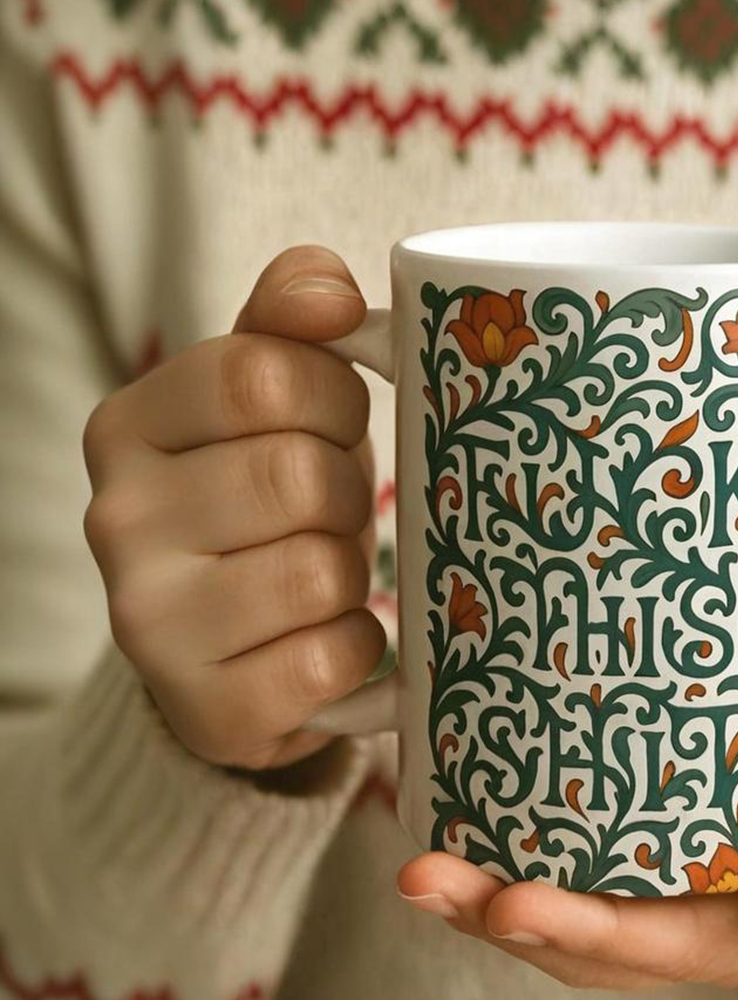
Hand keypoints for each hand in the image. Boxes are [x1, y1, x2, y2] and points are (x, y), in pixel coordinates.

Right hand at [83, 246, 385, 769]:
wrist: (234, 646)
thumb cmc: (265, 501)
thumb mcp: (269, 401)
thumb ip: (289, 322)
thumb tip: (331, 290)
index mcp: (129, 427)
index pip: (260, 375)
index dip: (334, 397)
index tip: (336, 421)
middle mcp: (117, 522)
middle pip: (300, 477)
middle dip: (347, 492)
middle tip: (332, 509)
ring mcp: (150, 625)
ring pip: (321, 571)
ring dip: (351, 570)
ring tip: (322, 573)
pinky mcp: (208, 709)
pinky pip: (335, 658)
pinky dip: (358, 646)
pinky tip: (324, 639)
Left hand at [397, 705, 737, 987]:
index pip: (655, 946)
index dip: (580, 933)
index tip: (508, 901)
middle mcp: (704, 912)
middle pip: (589, 936)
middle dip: (499, 914)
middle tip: (418, 874)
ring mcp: (679, 871)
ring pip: (572, 898)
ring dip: (488, 886)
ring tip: (414, 850)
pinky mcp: (665, 822)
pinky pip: (586, 845)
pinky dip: (522, 834)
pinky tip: (464, 797)